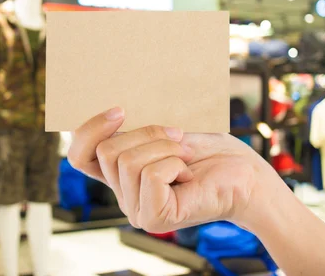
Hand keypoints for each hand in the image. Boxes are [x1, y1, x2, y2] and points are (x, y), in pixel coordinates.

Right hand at [69, 107, 279, 232]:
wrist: (245, 174)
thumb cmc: (211, 152)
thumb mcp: (167, 131)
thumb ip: (136, 129)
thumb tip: (110, 107)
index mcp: (121, 173)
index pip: (80, 156)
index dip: (88, 130)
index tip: (119, 110)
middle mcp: (123, 194)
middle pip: (106, 151)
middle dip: (146, 132)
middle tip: (178, 137)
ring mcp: (137, 209)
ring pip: (128, 161)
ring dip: (166, 148)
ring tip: (187, 157)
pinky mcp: (154, 217)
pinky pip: (151, 175)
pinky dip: (174, 164)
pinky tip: (189, 174)